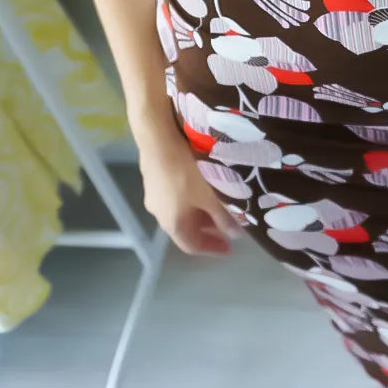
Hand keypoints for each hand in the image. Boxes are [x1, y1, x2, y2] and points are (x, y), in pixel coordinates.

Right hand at [135, 117, 245, 255]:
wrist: (159, 138)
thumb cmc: (188, 172)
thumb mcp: (212, 196)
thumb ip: (225, 217)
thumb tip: (235, 234)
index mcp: (172, 224)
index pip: (192, 246)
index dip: (211, 249)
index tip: (229, 248)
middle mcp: (159, 213)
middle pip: (185, 228)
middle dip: (207, 228)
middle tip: (227, 225)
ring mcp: (153, 194)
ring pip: (179, 210)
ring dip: (199, 211)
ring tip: (218, 204)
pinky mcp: (152, 177)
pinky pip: (174, 195)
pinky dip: (190, 197)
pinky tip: (201, 185)